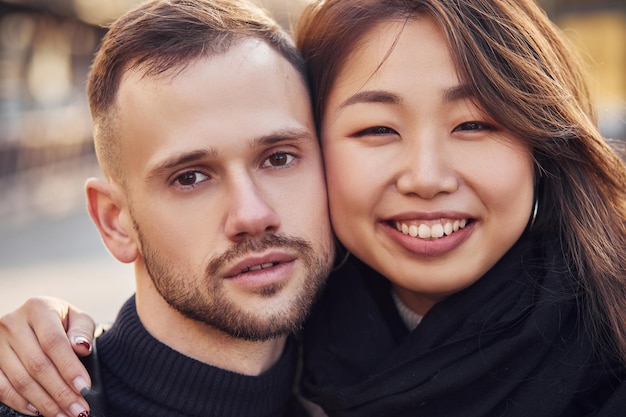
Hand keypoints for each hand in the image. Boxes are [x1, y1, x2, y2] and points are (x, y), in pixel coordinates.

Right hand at [0, 297, 94, 416]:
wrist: (37, 322)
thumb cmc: (62, 322)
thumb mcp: (77, 318)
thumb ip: (82, 331)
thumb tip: (81, 347)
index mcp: (38, 308)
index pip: (54, 342)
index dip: (69, 367)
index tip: (84, 387)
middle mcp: (13, 323)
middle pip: (37, 365)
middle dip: (61, 392)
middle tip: (79, 410)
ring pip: (20, 380)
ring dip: (45, 403)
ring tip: (64, 415)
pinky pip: (2, 388)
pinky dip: (21, 403)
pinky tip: (39, 411)